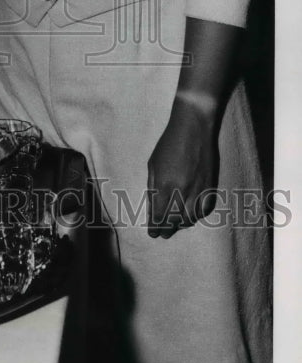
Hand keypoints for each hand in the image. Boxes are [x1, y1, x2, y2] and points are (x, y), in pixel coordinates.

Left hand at [146, 100, 218, 238]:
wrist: (193, 129)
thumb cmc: (168, 144)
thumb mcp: (153, 164)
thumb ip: (153, 187)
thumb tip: (153, 207)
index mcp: (164, 185)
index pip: (159, 215)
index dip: (155, 226)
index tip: (153, 233)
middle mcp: (182, 191)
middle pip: (174, 220)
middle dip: (167, 229)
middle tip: (162, 234)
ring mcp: (198, 190)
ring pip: (189, 218)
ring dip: (180, 225)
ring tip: (174, 226)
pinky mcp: (210, 187)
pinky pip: (203, 210)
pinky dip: (195, 216)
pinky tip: (189, 216)